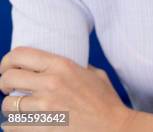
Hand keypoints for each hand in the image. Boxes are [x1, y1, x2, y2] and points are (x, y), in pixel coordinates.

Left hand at [0, 47, 134, 131]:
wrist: (113, 129)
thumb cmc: (106, 102)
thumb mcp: (93, 74)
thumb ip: (75, 67)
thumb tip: (59, 66)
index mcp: (61, 65)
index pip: (20, 54)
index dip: (7, 60)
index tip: (7, 67)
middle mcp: (50, 83)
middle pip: (8, 78)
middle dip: (4, 83)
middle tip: (9, 88)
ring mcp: (45, 108)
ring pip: (8, 105)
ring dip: (11, 107)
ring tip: (19, 108)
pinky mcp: (42, 129)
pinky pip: (12, 127)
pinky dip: (14, 126)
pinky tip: (22, 124)